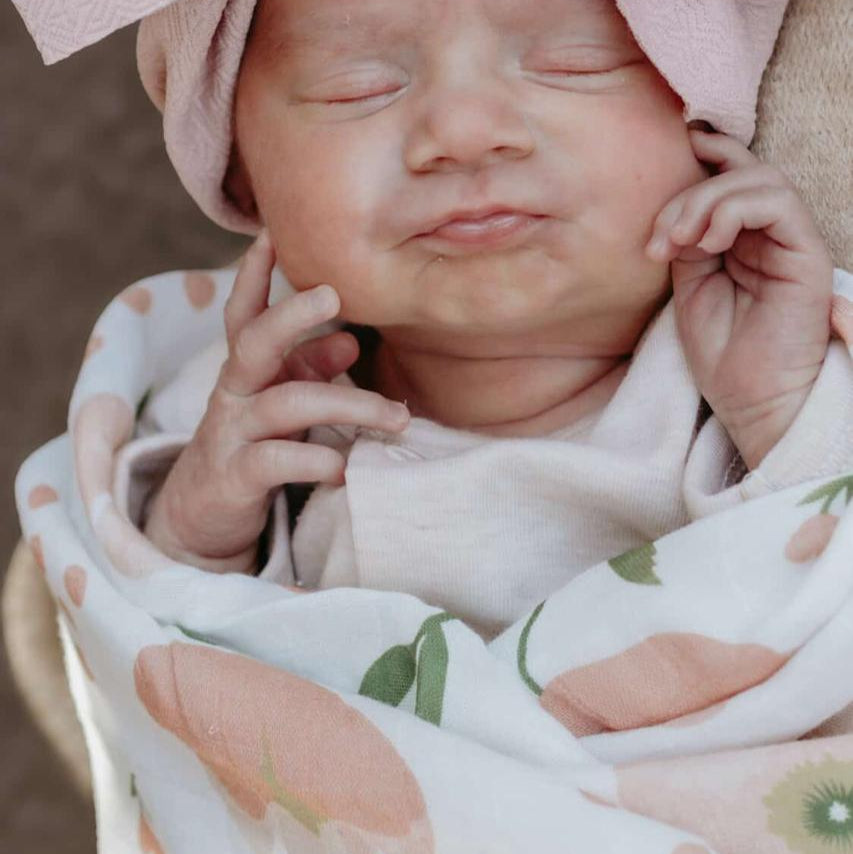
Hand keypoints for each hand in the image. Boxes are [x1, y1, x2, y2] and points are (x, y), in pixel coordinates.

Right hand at [143, 228, 409, 573]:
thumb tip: (348, 340)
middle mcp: (234, 392)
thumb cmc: (255, 444)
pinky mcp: (235, 477)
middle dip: (291, 314)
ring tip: (398, 417)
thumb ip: (309, 370)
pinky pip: (275, 461)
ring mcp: (230, 433)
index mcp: (247, 369)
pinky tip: (346, 467)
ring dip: (349, 403)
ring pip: (286, 403)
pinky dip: (317, 460)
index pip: (244, 313)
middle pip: (254, 341)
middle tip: (334, 295)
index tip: (271, 234)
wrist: (203, 514)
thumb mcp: (280, 401)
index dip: (253, 273)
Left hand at [645, 130, 833, 468]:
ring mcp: (789, 241)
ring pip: (758, 178)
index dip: (701, 155)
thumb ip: (687, 241)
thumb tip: (677, 206)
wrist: (751, 399)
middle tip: (659, 239)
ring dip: (706, 201)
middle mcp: (768, 233)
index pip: (728, 175)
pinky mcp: (806, 253)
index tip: (657, 162)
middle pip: (737, 172)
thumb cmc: (722, 351)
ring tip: (680, 242)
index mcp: (740, 237)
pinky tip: (709, 243)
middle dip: (687, 193)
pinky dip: (734, 210)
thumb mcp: (689, 286)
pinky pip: (777, 202)